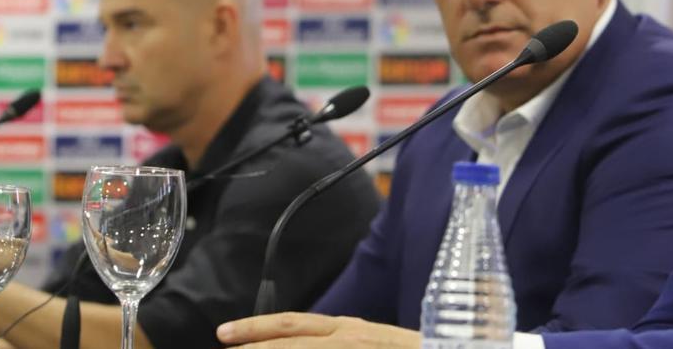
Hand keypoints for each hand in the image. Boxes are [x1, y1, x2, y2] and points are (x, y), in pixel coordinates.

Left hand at [217, 312, 420, 348]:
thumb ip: (342, 340)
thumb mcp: (372, 343)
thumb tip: (317, 339)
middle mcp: (349, 339)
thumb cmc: (417, 348)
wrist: (449, 346)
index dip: (257, 329)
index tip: (227, 334)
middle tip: (223, 344)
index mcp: (349, 331)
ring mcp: (357, 348)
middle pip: (290, 340)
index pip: (293, 326)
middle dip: (252, 343)